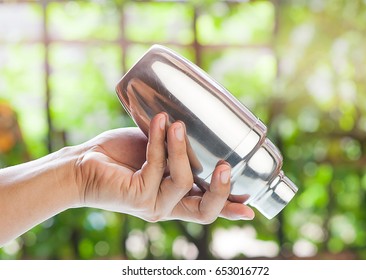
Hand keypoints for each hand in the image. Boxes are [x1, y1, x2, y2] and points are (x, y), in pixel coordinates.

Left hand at [74, 113, 254, 222]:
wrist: (84, 163)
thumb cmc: (121, 156)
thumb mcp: (157, 151)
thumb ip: (177, 150)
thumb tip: (195, 128)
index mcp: (176, 197)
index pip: (209, 208)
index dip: (231, 208)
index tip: (251, 207)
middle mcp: (167, 206)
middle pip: (206, 211)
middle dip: (222, 190)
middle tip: (227, 165)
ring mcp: (153, 204)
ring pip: (183, 182)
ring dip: (182, 150)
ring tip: (178, 124)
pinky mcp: (137, 196)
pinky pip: (156, 167)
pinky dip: (160, 142)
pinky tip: (160, 122)